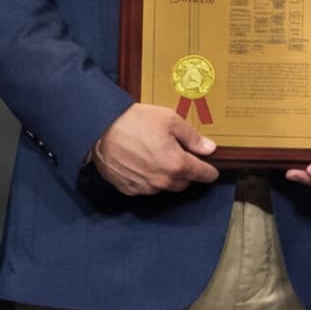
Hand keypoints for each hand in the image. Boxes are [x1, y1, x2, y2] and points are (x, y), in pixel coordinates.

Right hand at [91, 101, 218, 195]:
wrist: (99, 129)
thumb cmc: (134, 121)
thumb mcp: (170, 120)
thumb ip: (192, 137)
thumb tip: (209, 148)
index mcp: (177, 164)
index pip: (202, 174)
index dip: (209, 171)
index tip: (211, 171)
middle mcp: (163, 181)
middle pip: (184, 182)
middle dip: (185, 172)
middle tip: (178, 155)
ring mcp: (145, 187)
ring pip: (164, 186)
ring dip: (166, 176)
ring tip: (155, 156)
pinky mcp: (129, 189)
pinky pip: (145, 188)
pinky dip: (147, 179)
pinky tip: (140, 163)